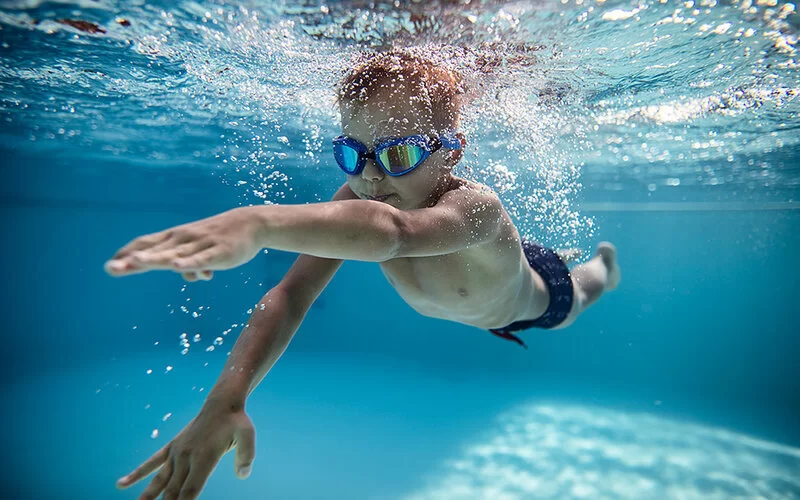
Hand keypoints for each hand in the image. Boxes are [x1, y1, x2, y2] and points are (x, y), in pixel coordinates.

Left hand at [105, 207, 262, 278]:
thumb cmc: (221, 237)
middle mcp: (183, 239)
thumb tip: (182, 273)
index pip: (146, 244)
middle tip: (110, 269)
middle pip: (154, 250)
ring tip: (135, 263)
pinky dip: (189, 263)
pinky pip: (201, 259)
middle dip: (132, 260)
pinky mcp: (218, 253)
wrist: (252, 223)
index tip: (109, 266)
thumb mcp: (200, 249)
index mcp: (176, 238)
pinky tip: (177, 267)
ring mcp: (200, 245)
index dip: (127, 254)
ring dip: (154, 259)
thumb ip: (187, 262)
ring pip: (174, 254)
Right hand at [116, 403, 255, 499]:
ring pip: (158, 481)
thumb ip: (246, 456)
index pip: (190, 491)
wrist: (222, 403)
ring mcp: (176, 453)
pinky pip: (151, 463)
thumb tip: (243, 475)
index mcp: (203, 458)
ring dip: (147, 498)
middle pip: (172, 491)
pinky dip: (136, 474)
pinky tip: (120, 484)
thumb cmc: (237, 421)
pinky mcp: (171, 447)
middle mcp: (186, 458)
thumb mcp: (248, 435)